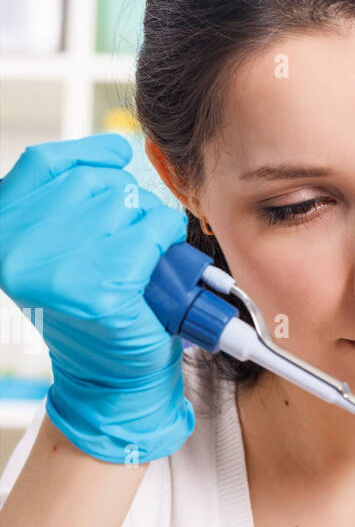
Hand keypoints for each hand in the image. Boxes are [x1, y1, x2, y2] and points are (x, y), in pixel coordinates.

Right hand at [0, 134, 192, 462]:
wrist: (109, 377)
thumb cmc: (89, 307)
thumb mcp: (59, 246)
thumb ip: (69, 199)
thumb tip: (118, 149)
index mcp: (2, 230)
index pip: (42, 163)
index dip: (85, 155)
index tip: (117, 156)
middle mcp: (17, 248)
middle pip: (94, 183)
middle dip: (126, 204)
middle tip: (127, 245)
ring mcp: (58, 269)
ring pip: (129, 205)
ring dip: (149, 226)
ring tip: (138, 262)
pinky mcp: (102, 291)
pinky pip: (152, 236)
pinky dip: (165, 245)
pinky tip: (155, 271)